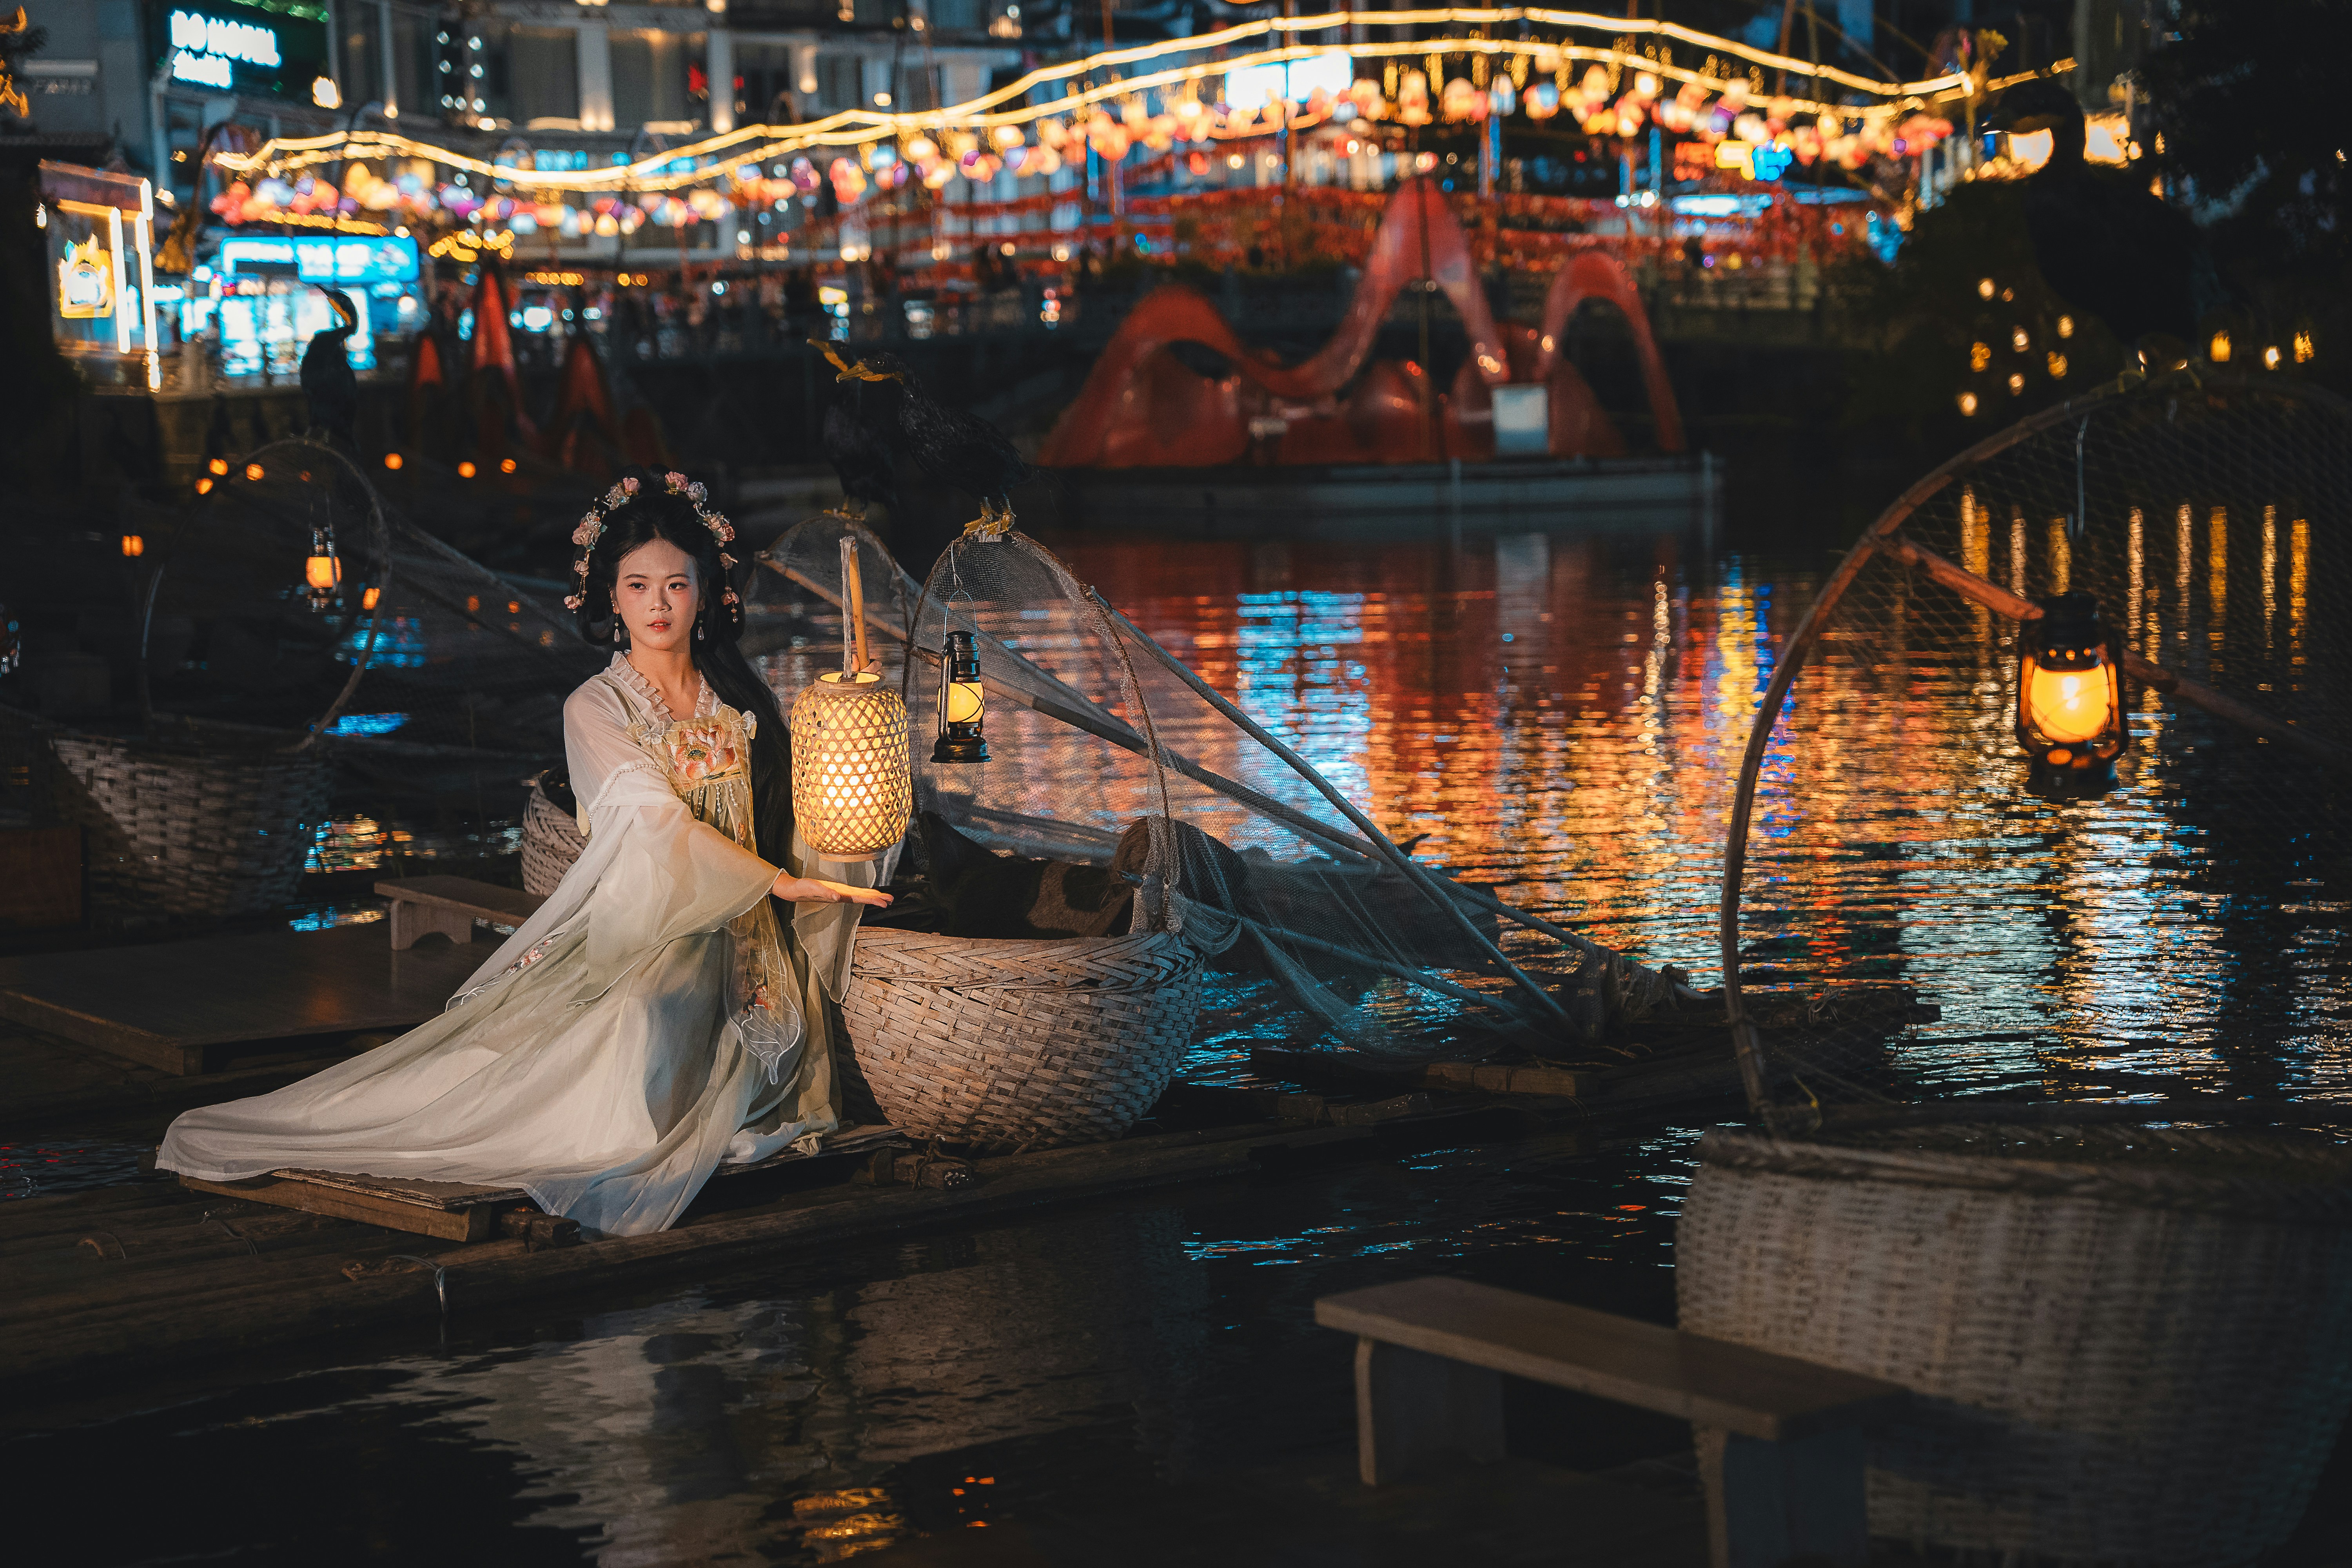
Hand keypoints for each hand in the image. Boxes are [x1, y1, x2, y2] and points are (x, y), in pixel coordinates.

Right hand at [771, 872, 892, 908]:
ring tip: (884, 898)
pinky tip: (867, 894)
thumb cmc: (804, 889)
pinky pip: (852, 892)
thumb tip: (838, 897)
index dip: (873, 899)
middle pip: (863, 897)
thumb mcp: (815, 890)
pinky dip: (862, 893)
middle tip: (891, 899)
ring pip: (859, 895)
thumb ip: (826, 893)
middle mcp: (842, 895)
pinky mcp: (836, 889)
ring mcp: (839, 893)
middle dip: (877, 898)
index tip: (886, 902)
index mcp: (840, 895)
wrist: (795, 890)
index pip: (860, 898)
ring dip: (871, 896)